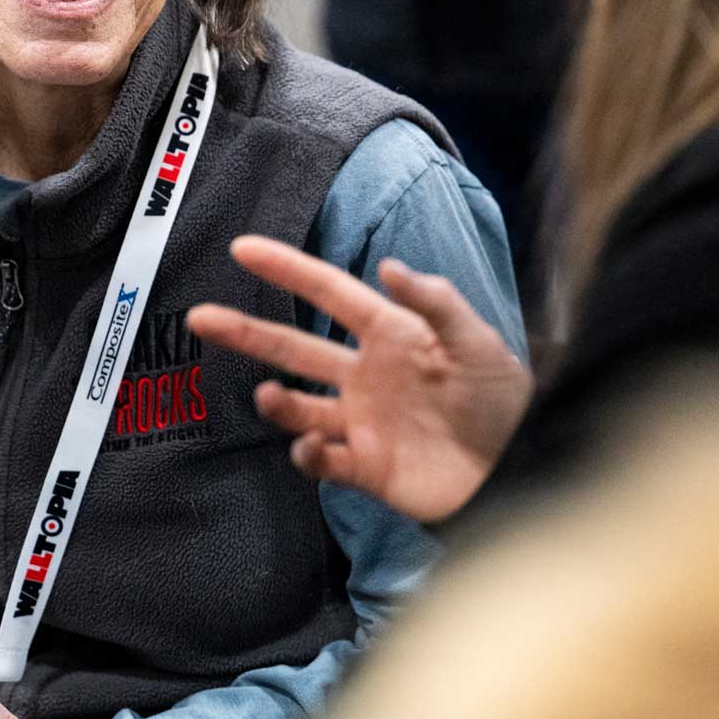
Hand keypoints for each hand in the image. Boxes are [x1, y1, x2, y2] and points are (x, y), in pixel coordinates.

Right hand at [187, 236, 532, 523]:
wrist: (519, 469)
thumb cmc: (504, 400)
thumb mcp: (479, 342)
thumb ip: (435, 303)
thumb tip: (387, 266)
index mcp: (390, 334)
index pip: (329, 293)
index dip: (287, 270)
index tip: (243, 249)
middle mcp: (366, 375)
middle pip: (294, 347)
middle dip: (247, 332)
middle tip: (200, 318)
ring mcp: (362, 422)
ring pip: (299, 406)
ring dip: (278, 402)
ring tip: (268, 397)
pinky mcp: (365, 468)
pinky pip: (321, 461)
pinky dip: (309, 456)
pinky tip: (314, 448)